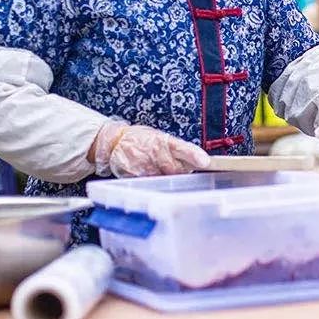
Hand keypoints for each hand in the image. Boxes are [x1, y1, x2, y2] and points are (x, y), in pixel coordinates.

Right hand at [90, 121, 209, 177]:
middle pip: (176, 169)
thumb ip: (175, 148)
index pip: (182, 148)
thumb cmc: (140, 139)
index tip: (205, 162)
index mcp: (162, 140)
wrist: (114, 141)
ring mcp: (143, 165)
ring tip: (155, 165)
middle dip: (179, 171)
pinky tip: (144, 170)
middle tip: (172, 165)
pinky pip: (148, 182)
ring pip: (163, 178)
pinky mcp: (134, 175)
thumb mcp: (158, 137)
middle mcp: (153, 152)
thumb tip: (197, 160)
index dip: (194, 155)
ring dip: (164, 175)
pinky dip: (150, 179)